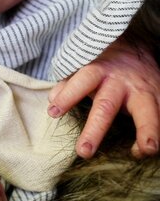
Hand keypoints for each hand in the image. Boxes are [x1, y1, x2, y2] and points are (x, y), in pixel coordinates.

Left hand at [47, 38, 159, 158]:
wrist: (138, 48)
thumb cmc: (105, 64)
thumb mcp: (85, 67)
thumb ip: (68, 83)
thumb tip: (51, 100)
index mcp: (98, 71)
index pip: (82, 82)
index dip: (68, 95)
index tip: (54, 112)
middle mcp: (121, 82)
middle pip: (107, 106)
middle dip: (95, 129)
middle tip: (83, 151)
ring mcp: (143, 91)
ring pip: (146, 111)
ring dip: (147, 131)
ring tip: (145, 150)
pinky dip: (156, 133)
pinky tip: (147, 150)